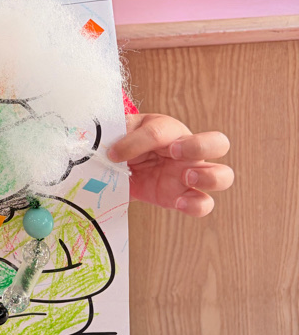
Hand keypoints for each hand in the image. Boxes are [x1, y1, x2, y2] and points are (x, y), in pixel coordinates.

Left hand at [108, 112, 232, 216]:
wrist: (122, 168)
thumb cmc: (126, 144)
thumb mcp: (120, 134)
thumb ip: (118, 135)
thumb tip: (111, 147)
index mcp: (170, 129)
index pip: (161, 131)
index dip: (138, 141)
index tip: (115, 153)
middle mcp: (188, 151)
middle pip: (219, 142)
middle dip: (200, 145)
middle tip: (174, 152)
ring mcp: (191, 175)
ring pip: (224, 175)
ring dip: (208, 176)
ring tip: (185, 176)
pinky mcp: (184, 197)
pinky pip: (204, 204)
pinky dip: (196, 205)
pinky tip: (179, 202)